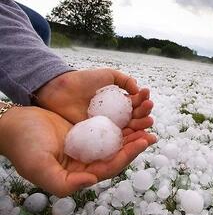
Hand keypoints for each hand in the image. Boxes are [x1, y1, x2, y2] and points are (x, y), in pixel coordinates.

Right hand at [0, 106, 155, 196]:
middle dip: (136, 143)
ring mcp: (88, 145)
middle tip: (151, 131)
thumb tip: (92, 180)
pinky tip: (130, 112)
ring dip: (132, 131)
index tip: (143, 141)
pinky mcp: (87, 130)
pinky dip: (120, 121)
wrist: (14, 124)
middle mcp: (87, 160)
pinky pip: (108, 127)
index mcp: (80, 172)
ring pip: (115, 140)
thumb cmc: (23, 146)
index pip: (110, 167)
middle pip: (118, 154)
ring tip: (147, 119)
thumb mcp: (38, 167)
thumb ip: (63, 182)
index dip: (128, 155)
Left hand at [34, 69, 152, 130]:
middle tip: (148, 108)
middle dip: (145, 112)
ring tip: (149, 120)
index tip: (146, 95)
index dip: (143, 100)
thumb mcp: (107, 75)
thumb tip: (139, 89)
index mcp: (119, 102)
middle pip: (136, 117)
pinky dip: (128, 138)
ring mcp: (108, 127)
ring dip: (142, 125)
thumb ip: (124, 80)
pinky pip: (116, 138)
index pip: (136, 104)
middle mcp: (116, 116)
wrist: (61, 90)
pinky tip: (136, 134)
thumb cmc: (83, 81)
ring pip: (129, 128)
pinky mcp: (99, 136)